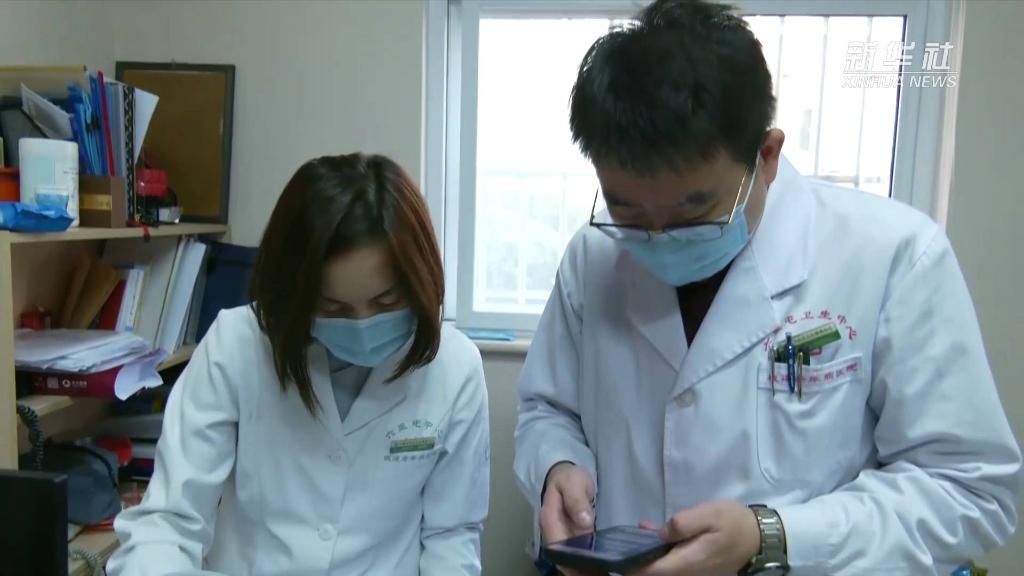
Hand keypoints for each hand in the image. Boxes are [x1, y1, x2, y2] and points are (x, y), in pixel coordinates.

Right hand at [541, 462, 598, 575]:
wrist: (567, 476)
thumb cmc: (568, 478)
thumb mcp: (573, 483)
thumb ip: (577, 501)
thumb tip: (584, 521)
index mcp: (550, 519)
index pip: (556, 544)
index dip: (569, 559)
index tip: (585, 567)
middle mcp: (554, 532)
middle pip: (563, 556)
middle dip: (578, 568)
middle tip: (598, 572)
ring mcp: (564, 537)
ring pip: (571, 558)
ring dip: (583, 567)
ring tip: (601, 571)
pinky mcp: (573, 539)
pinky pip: (579, 554)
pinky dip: (588, 561)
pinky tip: (601, 566)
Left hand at [629, 501, 760, 575]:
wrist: (759, 537)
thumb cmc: (733, 522)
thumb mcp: (708, 513)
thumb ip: (682, 523)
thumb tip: (659, 533)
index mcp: (686, 562)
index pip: (648, 571)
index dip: (629, 564)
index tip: (615, 551)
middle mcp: (687, 574)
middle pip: (652, 574)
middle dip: (635, 560)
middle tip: (624, 539)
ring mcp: (693, 575)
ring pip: (662, 571)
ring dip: (647, 557)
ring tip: (638, 534)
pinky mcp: (697, 571)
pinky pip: (672, 567)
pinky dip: (660, 555)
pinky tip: (656, 536)